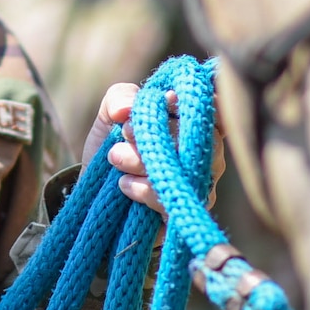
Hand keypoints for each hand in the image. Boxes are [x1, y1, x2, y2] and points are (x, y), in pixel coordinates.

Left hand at [78, 82, 224, 216]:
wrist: (94, 189)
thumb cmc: (113, 143)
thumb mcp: (112, 112)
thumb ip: (120, 97)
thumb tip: (126, 110)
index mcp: (194, 123)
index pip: (214, 111)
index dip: (194, 105)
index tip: (166, 100)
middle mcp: (205, 154)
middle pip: (203, 141)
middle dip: (161, 133)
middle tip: (126, 131)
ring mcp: (197, 185)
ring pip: (188, 171)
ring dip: (146, 161)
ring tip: (116, 157)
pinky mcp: (181, 212)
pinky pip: (174, 199)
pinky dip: (145, 190)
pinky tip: (124, 183)